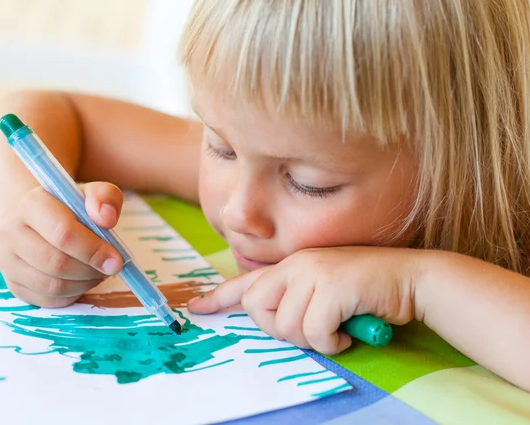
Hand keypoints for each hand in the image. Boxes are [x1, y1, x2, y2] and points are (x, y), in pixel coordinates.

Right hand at [0, 182, 123, 307]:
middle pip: (57, 263)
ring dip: (84, 284)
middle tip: (110, 268)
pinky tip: (82, 280)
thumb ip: (105, 198)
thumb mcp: (92, 194)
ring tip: (97, 272)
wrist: (40, 218)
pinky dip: (72, 295)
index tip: (116, 260)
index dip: (93, 250)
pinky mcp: (12, 284)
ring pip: (51, 285)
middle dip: (91, 270)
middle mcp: (11, 231)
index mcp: (31, 204)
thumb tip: (107, 218)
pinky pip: (47, 300)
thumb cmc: (70, 207)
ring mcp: (7, 260)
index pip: (63, 233)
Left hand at [188, 247, 417, 354]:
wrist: (411, 278)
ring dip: (311, 339)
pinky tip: (347, 332)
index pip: (246, 281)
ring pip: (285, 325)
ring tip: (334, 330)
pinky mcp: (332, 287)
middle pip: (256, 307)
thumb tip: (273, 321)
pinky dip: (331, 342)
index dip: (218, 297)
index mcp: (293, 265)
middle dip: (277, 329)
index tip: (196, 308)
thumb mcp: (325, 289)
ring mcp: (314, 273)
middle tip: (308, 330)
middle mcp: (297, 264)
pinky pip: (314, 332)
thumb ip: (298, 298)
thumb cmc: (367, 290)